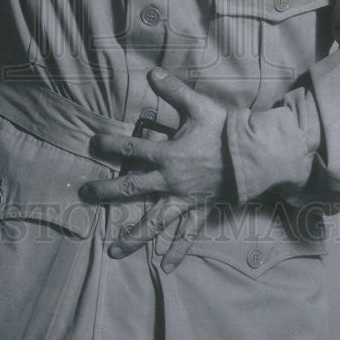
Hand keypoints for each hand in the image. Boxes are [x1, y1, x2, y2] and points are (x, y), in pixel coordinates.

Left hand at [80, 67, 232, 272]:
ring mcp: (184, 199)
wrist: (255, 157)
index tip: (93, 142)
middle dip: (106, 192)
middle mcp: (170, 181)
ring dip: (133, 236)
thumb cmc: (226, 131)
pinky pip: (187, 234)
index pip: (131, 147)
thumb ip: (173, 91)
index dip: (110, 143)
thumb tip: (151, 72)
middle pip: (131, 188)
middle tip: (85, 194)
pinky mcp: (200, 210)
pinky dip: (177, 250)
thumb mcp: (199, 106)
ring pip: (153, 221)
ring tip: (112, 249)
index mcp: (167, 154)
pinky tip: (166, 267)